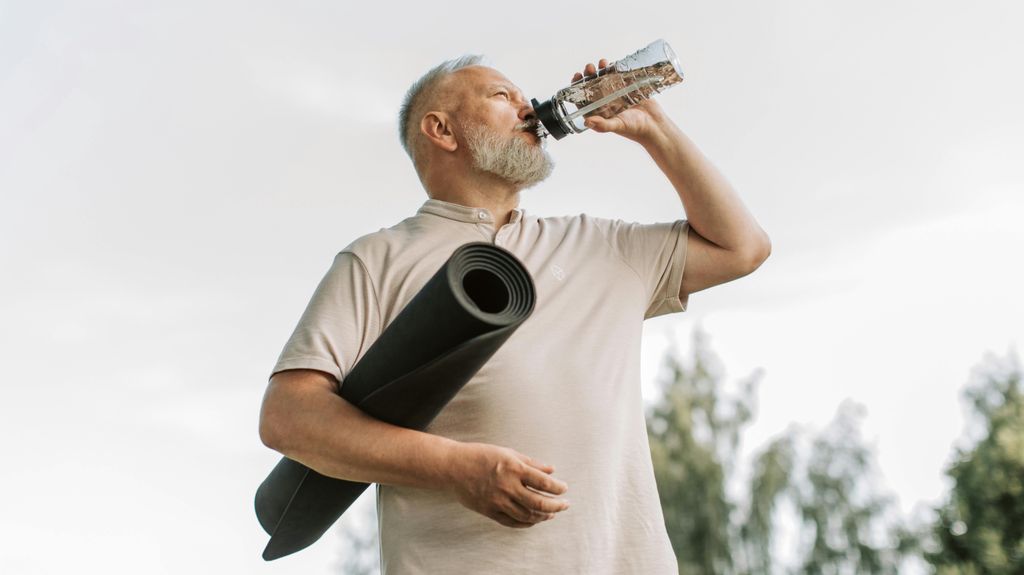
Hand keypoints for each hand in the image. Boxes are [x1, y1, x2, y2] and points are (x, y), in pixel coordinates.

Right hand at [448, 442, 569, 527]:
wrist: (454, 467)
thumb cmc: (481, 455)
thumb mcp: (508, 453)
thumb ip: (531, 463)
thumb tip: (551, 470)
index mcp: (514, 469)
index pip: (544, 483)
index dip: (558, 488)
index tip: (564, 489)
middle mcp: (508, 487)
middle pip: (539, 503)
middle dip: (556, 506)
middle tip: (565, 505)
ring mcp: (498, 501)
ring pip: (527, 516)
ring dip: (542, 516)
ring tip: (550, 514)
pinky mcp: (489, 511)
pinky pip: (511, 522)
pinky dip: (525, 523)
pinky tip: (533, 520)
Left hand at [571, 58, 668, 143]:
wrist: (655, 124)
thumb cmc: (635, 128)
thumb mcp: (618, 126)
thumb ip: (603, 125)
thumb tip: (587, 122)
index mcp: (598, 111)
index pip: (583, 98)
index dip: (577, 87)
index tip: (576, 76)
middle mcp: (605, 102)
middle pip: (592, 85)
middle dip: (588, 75)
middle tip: (590, 68)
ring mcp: (615, 93)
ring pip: (604, 78)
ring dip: (600, 70)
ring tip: (602, 63)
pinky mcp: (627, 87)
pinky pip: (617, 75)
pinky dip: (614, 69)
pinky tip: (612, 64)